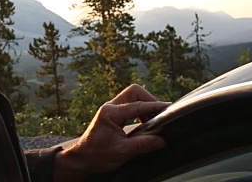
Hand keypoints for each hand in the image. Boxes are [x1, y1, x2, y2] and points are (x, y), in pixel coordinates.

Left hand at [54, 85, 170, 181]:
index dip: (155, 106)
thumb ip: (143, 145)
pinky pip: (129, 104)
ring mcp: (110, 109)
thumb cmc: (97, 155)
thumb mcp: (122, 152)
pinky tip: (144, 121)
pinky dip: (139, 110)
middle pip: (134, 92)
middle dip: (149, 100)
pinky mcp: (112, 114)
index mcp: (110, 113)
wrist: (82, 158)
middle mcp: (110, 107)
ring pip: (132, 96)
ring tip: (153, 119)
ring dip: (144, 105)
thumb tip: (161, 140)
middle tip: (159, 114)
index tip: (169, 109)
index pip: (138, 105)